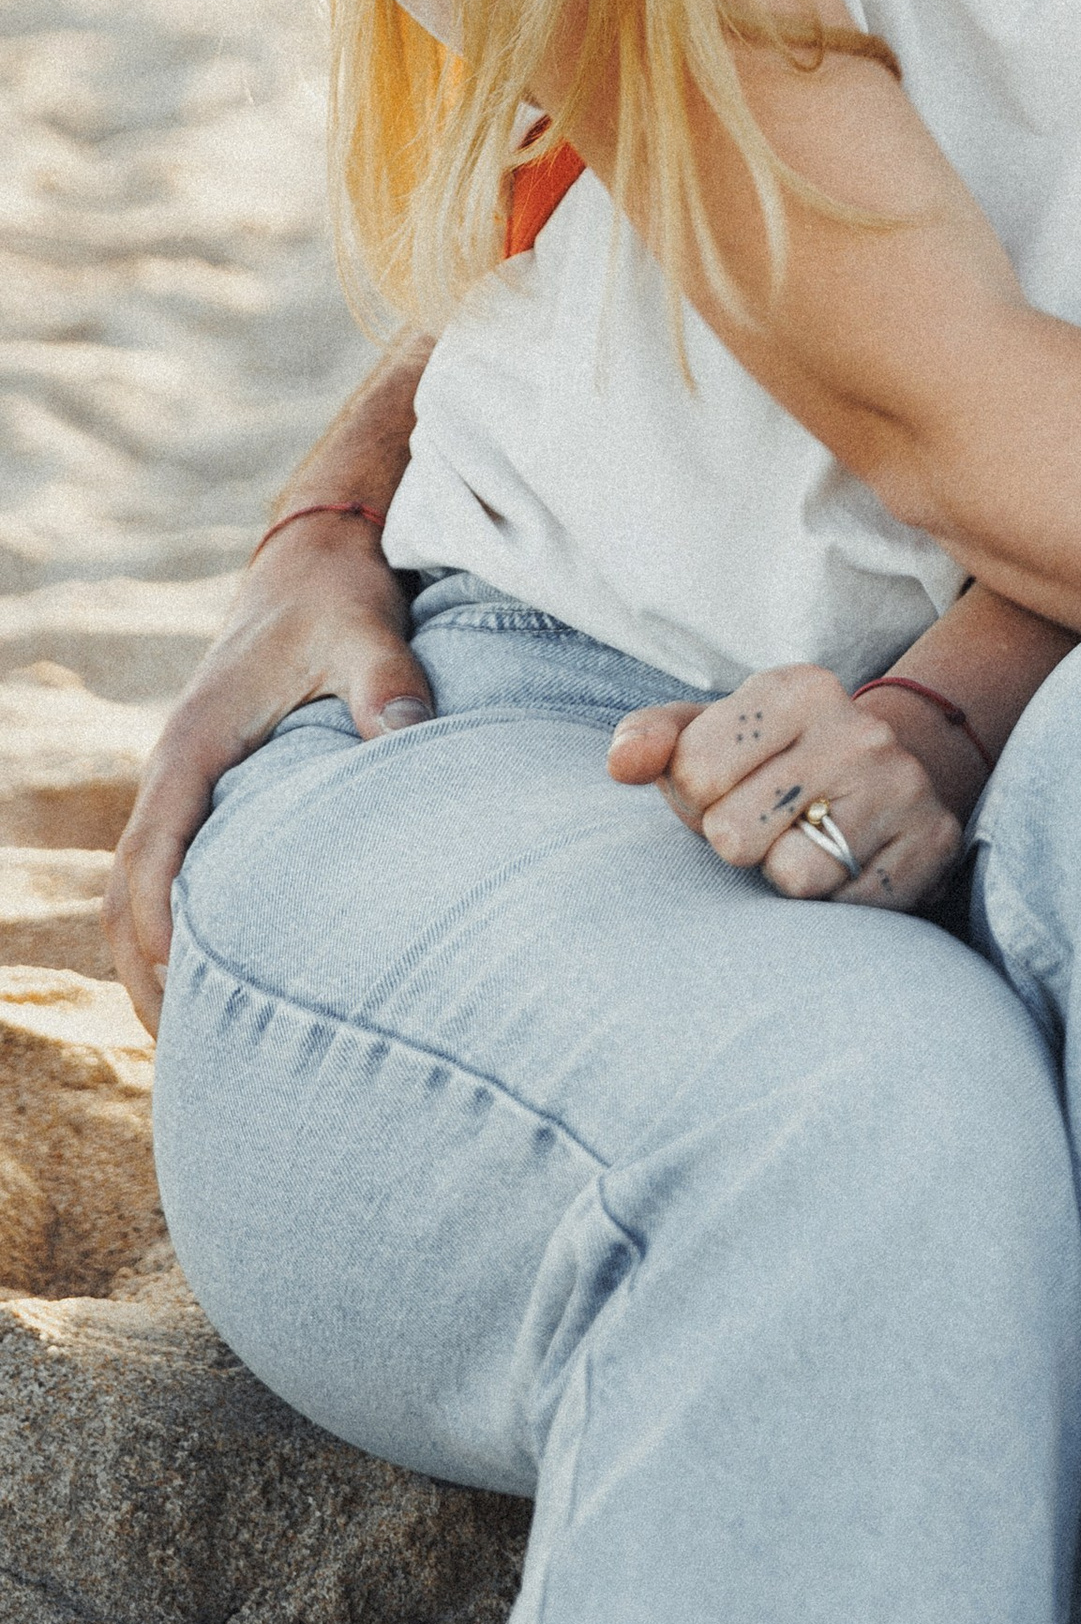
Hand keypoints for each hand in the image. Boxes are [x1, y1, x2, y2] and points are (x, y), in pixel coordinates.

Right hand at [107, 514, 430, 1029]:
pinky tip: (229, 983)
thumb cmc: (341, 597)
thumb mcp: (366, 628)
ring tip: (204, 1050)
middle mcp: (177, 774)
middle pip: (128, 898)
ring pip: (143, 895)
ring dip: (160, 967)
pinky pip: (176, 877)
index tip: (185, 1002)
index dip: (159, 935)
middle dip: (148, 979)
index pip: (149, 859)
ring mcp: (191, 788)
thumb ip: (386, 681)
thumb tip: (408, 732)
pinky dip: (183, 934)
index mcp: (194, 747)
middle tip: (192, 1065)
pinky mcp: (215, 793)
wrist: (319, 558)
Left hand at [608, 663, 972, 913]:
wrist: (887, 778)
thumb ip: (652, 741)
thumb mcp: (710, 736)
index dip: (695, 799)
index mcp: (798, 687)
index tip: (728, 788)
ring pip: (793, 876)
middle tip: (770, 823)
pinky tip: (847, 866)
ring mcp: (903, 785)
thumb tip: (622, 763)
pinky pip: (846, 910)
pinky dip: (834, 903)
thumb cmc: (772, 764)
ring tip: (807, 843)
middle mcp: (859, 728)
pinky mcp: (932, 843)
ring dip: (785, 876)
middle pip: (733, 834)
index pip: (693, 771)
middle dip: (737, 842)